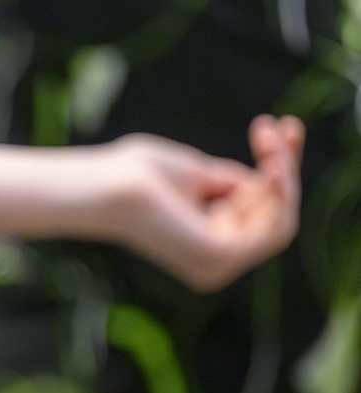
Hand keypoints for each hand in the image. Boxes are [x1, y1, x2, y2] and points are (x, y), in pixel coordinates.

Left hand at [104, 114, 303, 291]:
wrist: (107, 184)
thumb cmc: (134, 174)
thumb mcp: (196, 173)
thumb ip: (228, 182)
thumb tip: (269, 177)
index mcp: (203, 246)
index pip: (257, 214)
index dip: (278, 170)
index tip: (281, 126)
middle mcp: (213, 264)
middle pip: (274, 218)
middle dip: (286, 168)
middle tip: (284, 126)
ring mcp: (217, 265)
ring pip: (280, 222)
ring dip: (284, 174)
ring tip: (270, 140)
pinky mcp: (220, 257)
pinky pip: (272, 229)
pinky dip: (278, 193)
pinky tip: (272, 165)